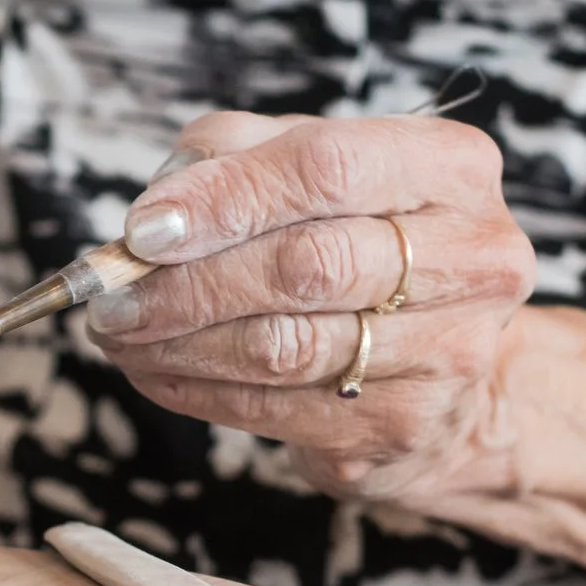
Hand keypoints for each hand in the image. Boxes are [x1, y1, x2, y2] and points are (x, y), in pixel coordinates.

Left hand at [84, 112, 535, 505]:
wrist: (448, 373)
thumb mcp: (310, 173)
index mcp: (452, 169)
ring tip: (118, 333)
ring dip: (179, 343)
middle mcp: (473, 258)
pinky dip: (196, 390)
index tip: (143, 228)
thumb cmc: (361, 245)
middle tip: (112, 295)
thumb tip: (155, 214)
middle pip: (308, 264)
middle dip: (190, 282)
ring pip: (285, 347)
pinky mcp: (406, 425)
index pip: (327, 167)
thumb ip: (234, 160)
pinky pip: (276, 409)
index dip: (225, 196)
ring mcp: (449, 351)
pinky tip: (152, 370)